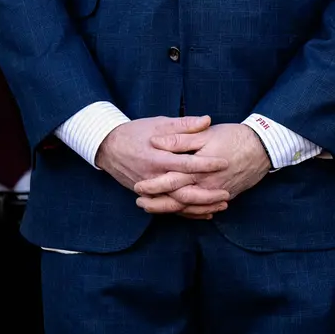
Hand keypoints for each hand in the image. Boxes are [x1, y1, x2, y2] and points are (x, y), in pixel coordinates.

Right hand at [98, 115, 229, 214]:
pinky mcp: (147, 195)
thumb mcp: (159, 124)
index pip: (186, 164)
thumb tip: (207, 120)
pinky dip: (186, 212)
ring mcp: (149, 189)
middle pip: (182, 192)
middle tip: (227, 193)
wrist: (107, 147)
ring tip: (221, 206)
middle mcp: (153, 177)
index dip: (206, 164)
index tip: (225, 163)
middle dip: (206, 195)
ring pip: (176, 205)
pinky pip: (168, 208)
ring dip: (199, 207)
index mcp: (157, 158)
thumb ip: (184, 125)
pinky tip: (204, 213)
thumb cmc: (135, 133)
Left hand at [135, 122, 270, 218]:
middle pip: (177, 199)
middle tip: (140, 203)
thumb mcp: (206, 133)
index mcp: (199, 167)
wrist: (264, 147)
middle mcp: (207, 184)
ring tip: (154, 208)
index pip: (171, 179)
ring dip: (170, 209)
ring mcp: (216, 192)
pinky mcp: (225, 195)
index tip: (137, 186)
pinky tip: (180, 211)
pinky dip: (191, 212)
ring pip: (190, 207)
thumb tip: (156, 141)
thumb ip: (180, 138)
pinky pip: (204, 209)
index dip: (153, 184)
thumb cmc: (234, 137)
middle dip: (157, 203)